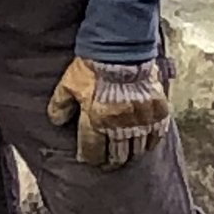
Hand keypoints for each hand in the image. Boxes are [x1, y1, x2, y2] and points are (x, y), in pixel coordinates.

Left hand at [45, 57, 170, 168]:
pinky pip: (156, 136)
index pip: (93, 150)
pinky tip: (147, 145)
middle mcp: (119, 126)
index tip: (89, 160)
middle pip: (117, 154)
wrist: (122, 49)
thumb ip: (60, 104)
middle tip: (109, 163)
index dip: (90, 158)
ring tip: (127, 157)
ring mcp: (140, 121)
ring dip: (131, 155)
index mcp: (96, 121)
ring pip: (137, 149)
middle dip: (111, 162)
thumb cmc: (93, 66)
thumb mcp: (68, 83)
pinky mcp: (157, 112)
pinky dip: (150, 143)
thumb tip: (56, 121)